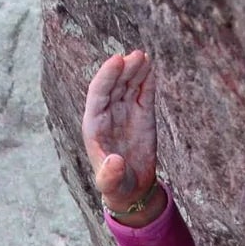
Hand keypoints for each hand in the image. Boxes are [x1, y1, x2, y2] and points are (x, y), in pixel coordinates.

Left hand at [83, 50, 159, 213]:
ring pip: (128, 84)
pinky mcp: (142, 114)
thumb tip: (115, 162)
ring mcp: (125, 111)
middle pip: (114, 84)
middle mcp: (108, 113)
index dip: (106, 76)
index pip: (98, 93)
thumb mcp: (110, 184)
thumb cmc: (116, 186)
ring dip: (135, 69)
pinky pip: (143, 93)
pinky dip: (147, 80)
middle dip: (123, 69)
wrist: (132, 189)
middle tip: (136, 56)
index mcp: (94, 124)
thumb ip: (109, 175)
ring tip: (144, 57)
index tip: (117, 61)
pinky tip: (150, 67)